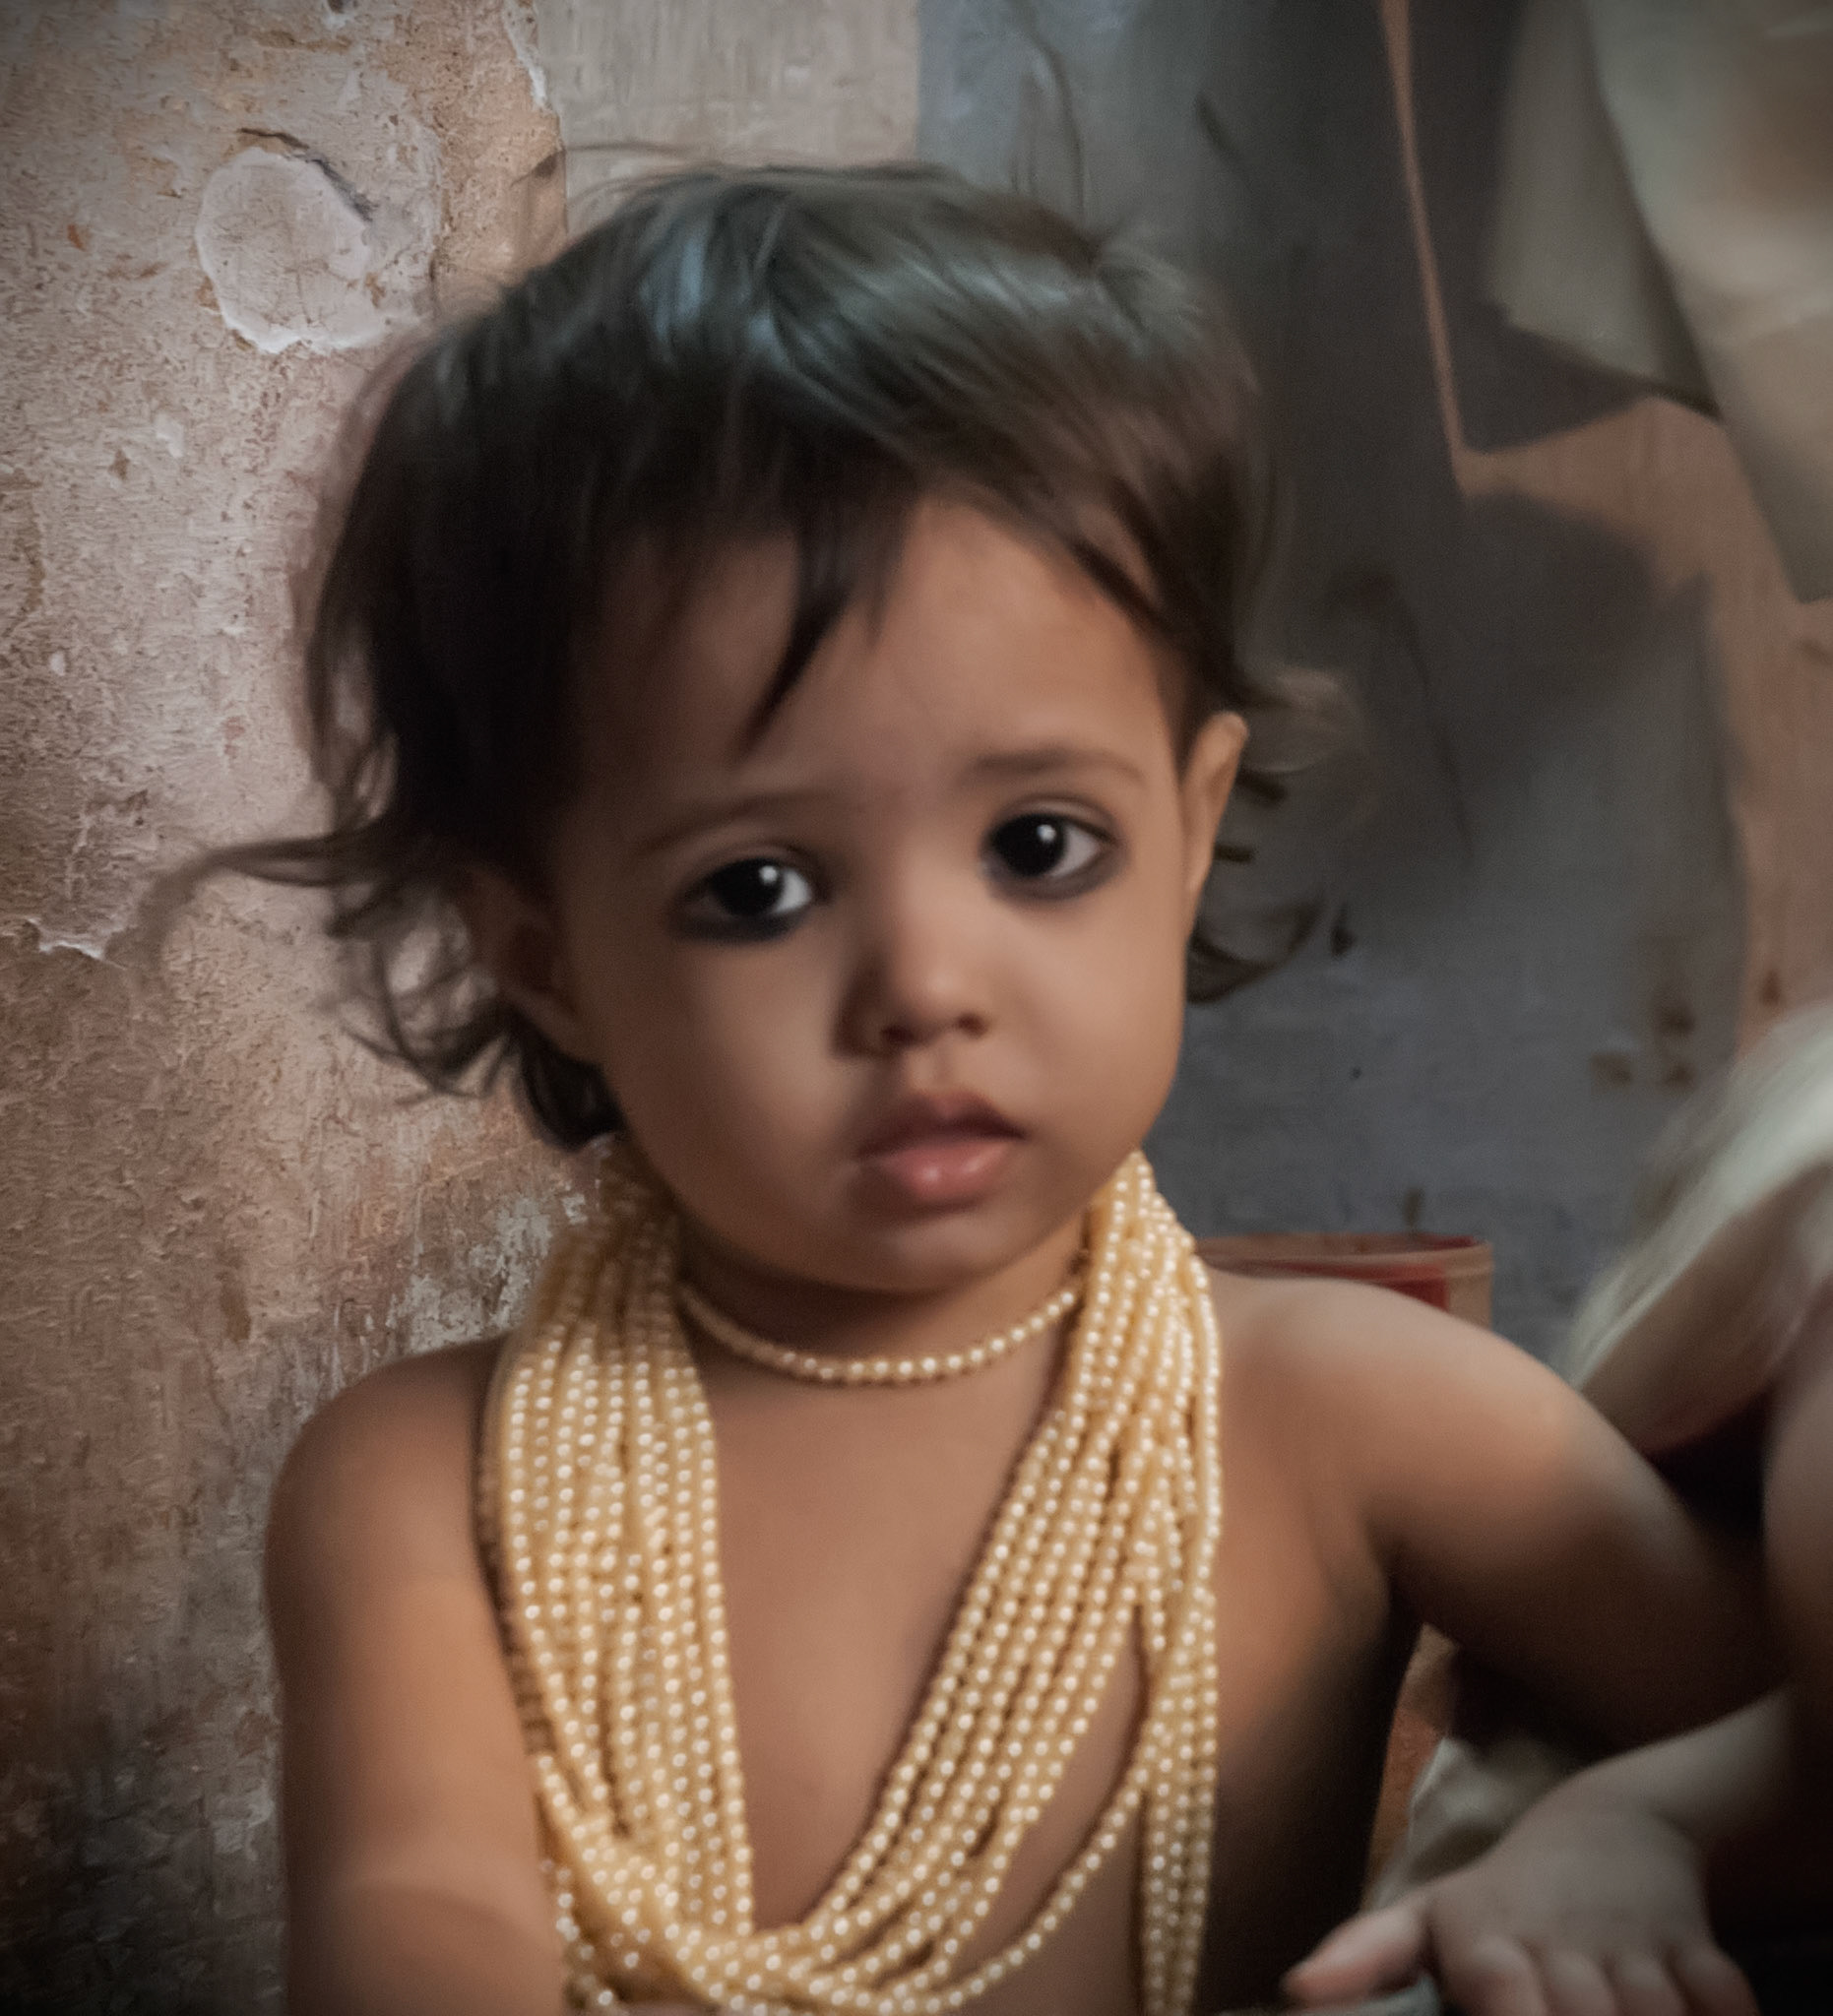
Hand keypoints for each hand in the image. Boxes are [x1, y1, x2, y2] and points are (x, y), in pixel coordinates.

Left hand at [1283, 1793, 1757, 2015]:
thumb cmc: (1502, 1897)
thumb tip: (1299, 1987)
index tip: (1510, 2015)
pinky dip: (1721, 2008)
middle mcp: (1559, 1944)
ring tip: (1626, 2014)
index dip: (1512, 2014)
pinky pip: (1722, 1995)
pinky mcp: (1697, 1946)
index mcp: (1487, 1941)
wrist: (1609, 1822)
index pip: (1497, 1991)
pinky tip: (1702, 2007)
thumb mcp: (1426, 1918)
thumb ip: (1368, 1955)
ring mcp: (1632, 1946)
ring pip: (1654, 2011)